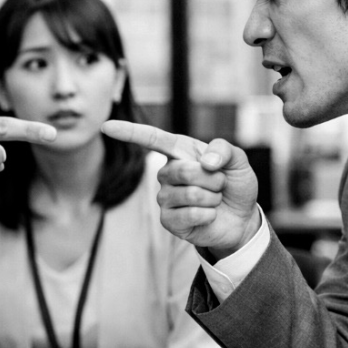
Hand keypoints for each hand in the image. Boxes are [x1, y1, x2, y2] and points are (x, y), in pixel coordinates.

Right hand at [101, 120, 260, 258]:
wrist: (241, 218)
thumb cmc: (234, 185)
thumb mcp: (238, 160)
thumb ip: (225, 150)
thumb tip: (207, 161)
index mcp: (179, 152)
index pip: (150, 139)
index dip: (128, 132)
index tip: (106, 126)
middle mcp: (167, 173)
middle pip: (182, 171)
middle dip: (212, 179)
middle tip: (220, 184)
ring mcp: (165, 198)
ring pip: (189, 194)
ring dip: (212, 197)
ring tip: (214, 199)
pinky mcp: (168, 221)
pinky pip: (187, 214)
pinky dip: (207, 214)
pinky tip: (209, 215)